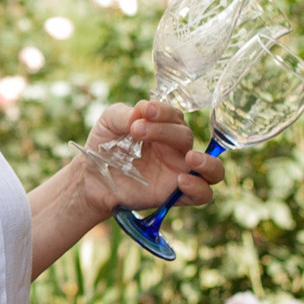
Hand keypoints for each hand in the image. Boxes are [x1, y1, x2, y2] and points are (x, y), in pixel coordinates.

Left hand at [82, 99, 223, 211]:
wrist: (91, 178)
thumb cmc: (105, 146)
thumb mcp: (110, 122)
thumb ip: (126, 114)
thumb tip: (144, 109)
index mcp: (164, 128)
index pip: (174, 116)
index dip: (163, 112)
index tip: (145, 111)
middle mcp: (176, 149)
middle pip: (186, 137)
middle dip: (164, 131)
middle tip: (137, 130)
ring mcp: (179, 172)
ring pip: (212, 169)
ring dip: (208, 162)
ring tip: (191, 158)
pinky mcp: (174, 195)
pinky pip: (202, 194)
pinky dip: (198, 187)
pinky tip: (181, 180)